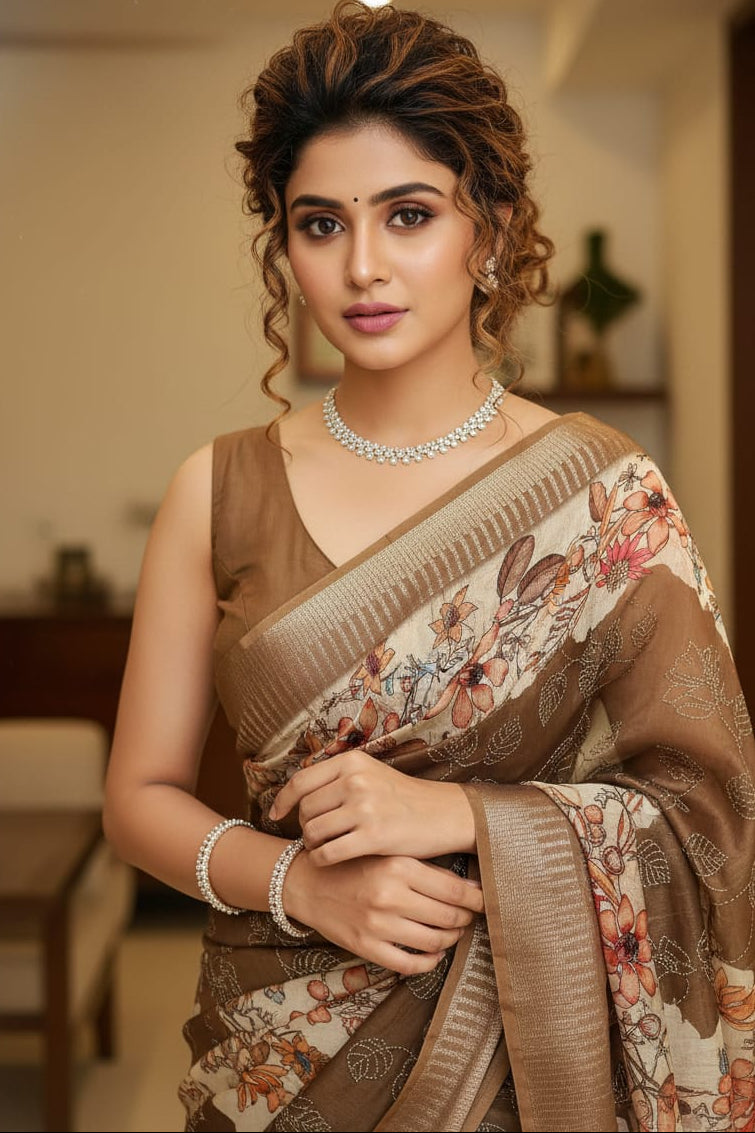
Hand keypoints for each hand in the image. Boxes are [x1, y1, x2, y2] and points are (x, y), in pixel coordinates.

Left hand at [269, 751, 475, 864]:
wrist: (444, 814)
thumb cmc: (404, 798)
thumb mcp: (371, 774)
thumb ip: (339, 778)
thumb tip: (298, 793)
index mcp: (352, 762)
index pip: (301, 781)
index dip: (283, 800)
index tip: (275, 814)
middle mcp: (355, 781)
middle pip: (305, 809)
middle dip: (303, 825)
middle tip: (313, 836)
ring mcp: (364, 808)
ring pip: (313, 831)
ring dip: (312, 844)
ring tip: (322, 847)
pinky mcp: (373, 836)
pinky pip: (328, 852)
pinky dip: (321, 859)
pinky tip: (328, 860)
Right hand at [283, 850, 483, 976]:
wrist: (308, 881)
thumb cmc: (354, 864)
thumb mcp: (389, 854)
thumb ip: (426, 870)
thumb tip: (471, 888)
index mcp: (398, 866)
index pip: (454, 889)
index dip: (476, 899)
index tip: (484, 900)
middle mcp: (389, 896)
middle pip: (448, 917)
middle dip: (465, 919)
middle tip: (469, 916)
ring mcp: (377, 924)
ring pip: (434, 942)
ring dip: (451, 939)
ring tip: (453, 932)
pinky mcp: (365, 947)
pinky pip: (409, 965)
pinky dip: (429, 962)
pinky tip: (433, 953)